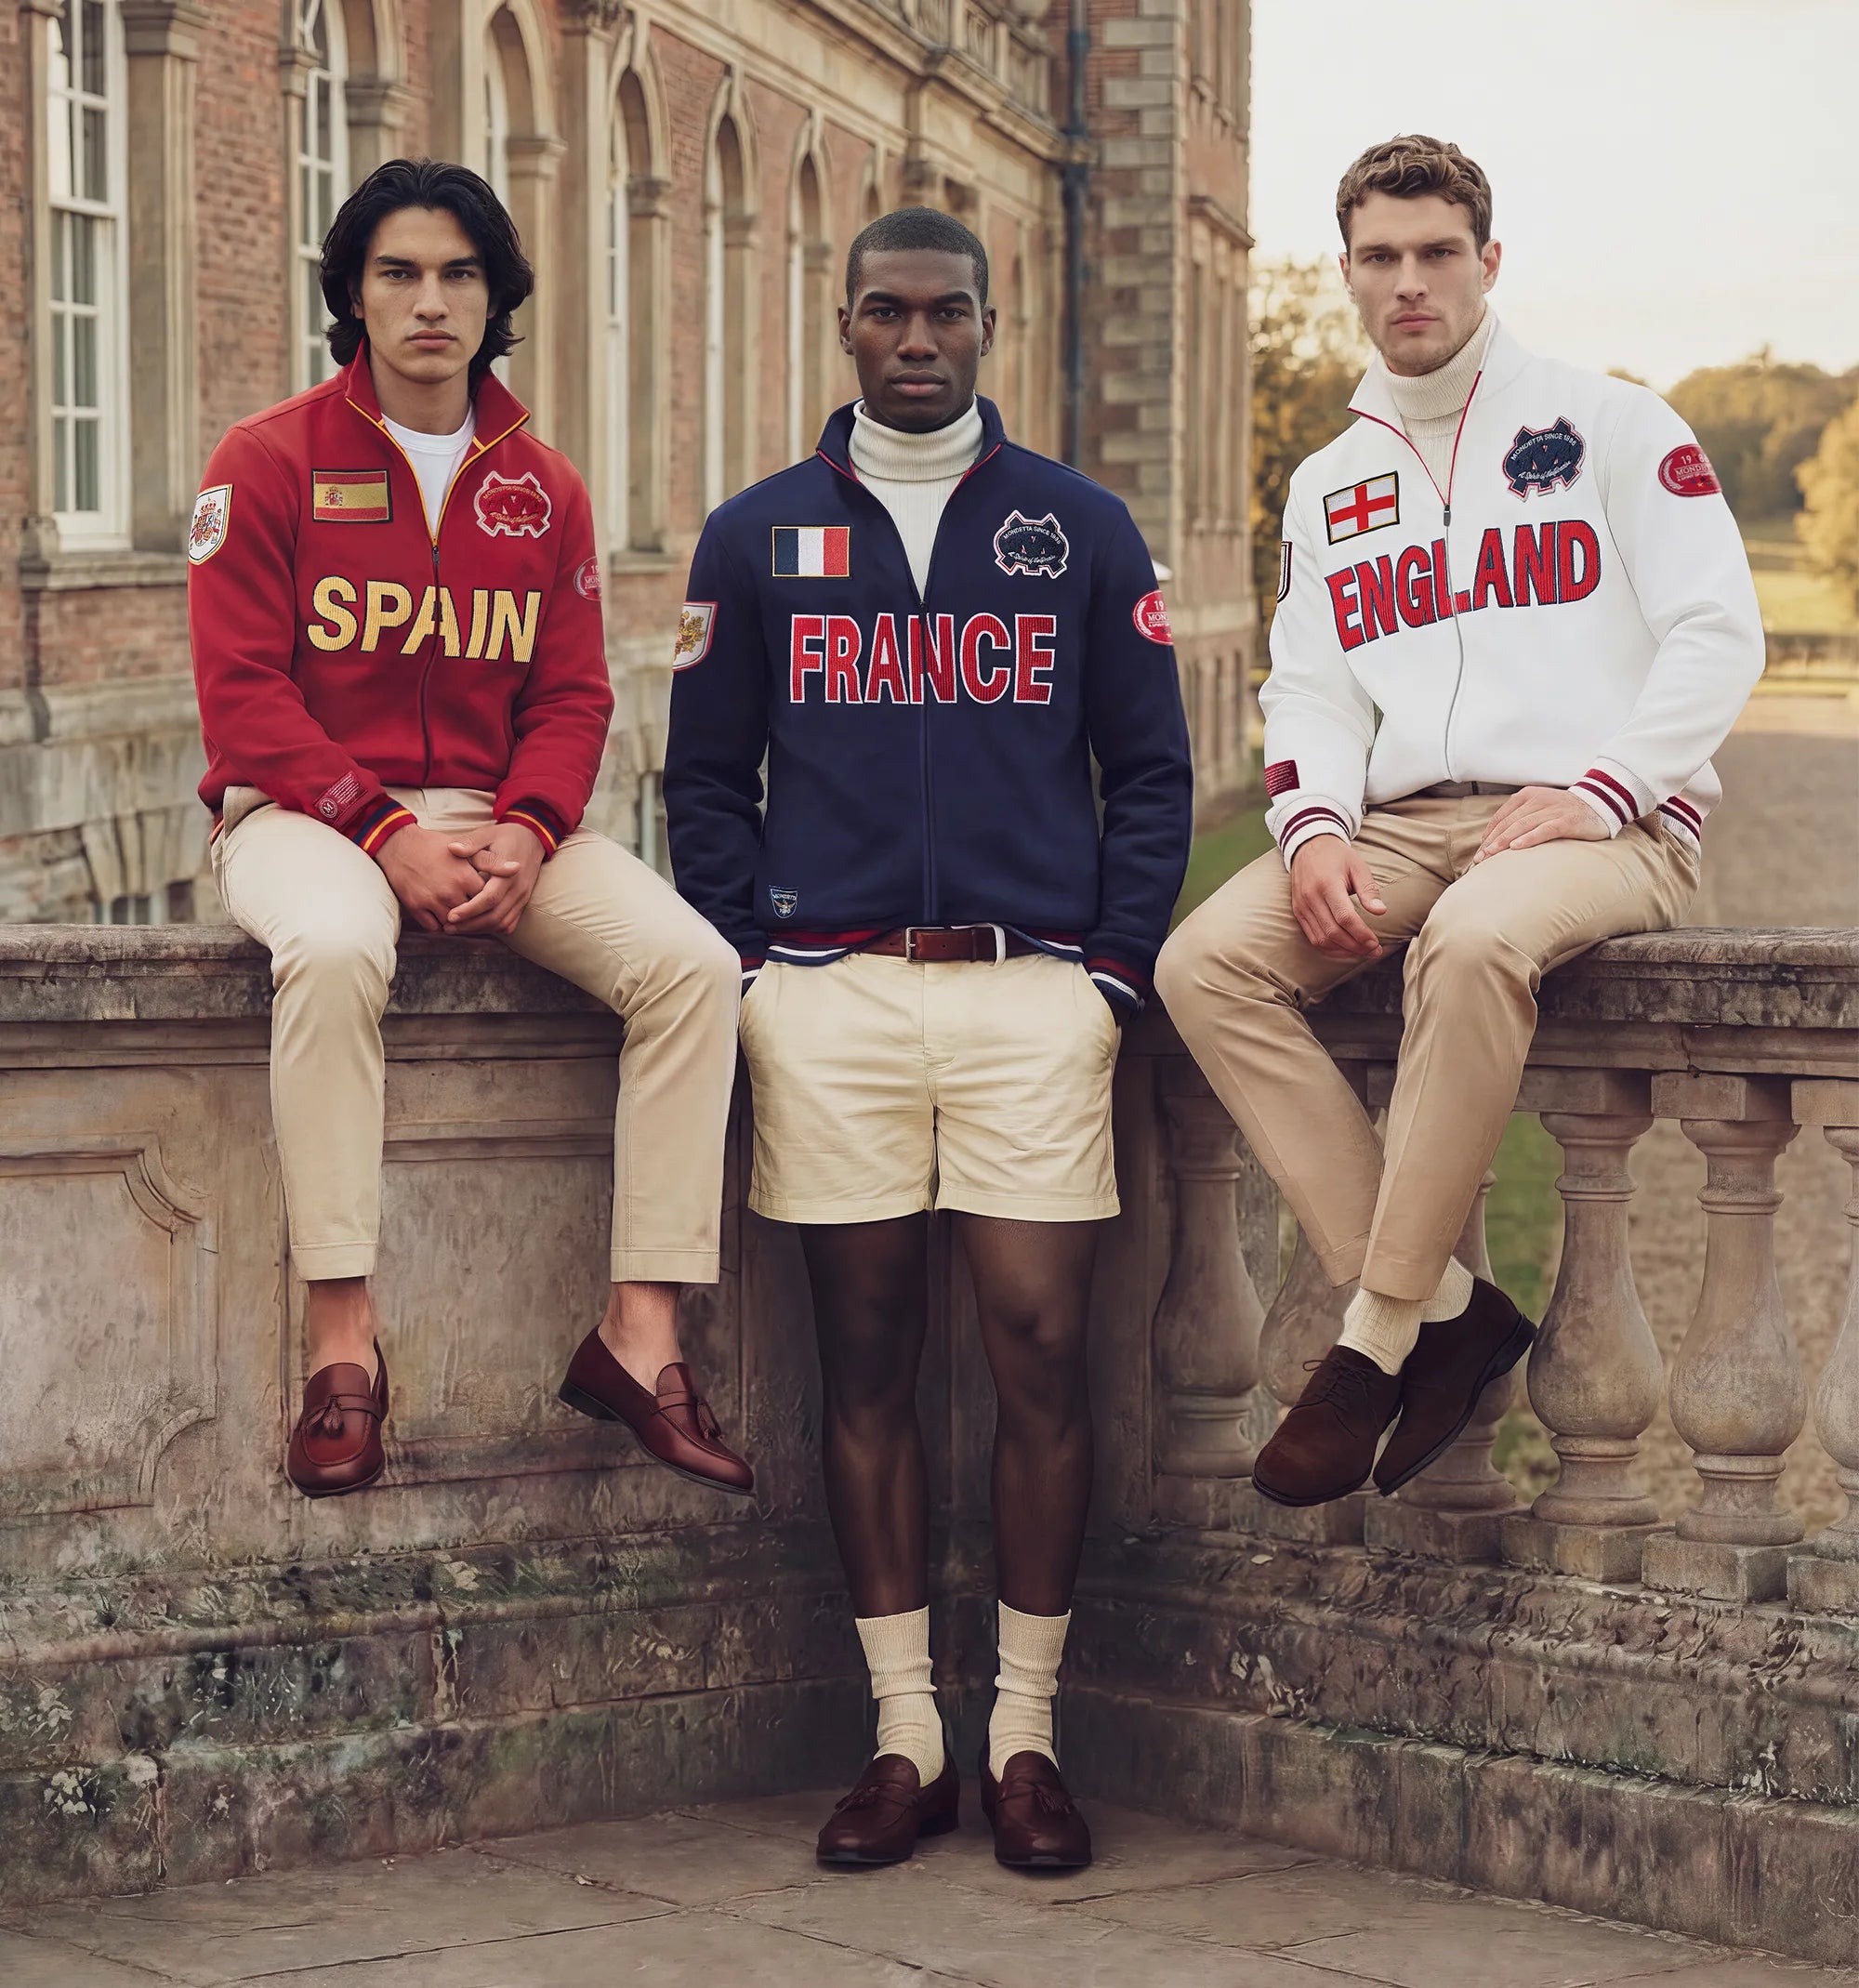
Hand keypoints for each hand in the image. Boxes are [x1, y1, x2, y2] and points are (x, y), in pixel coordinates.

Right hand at [376, 826, 489, 933]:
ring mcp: (431, 901)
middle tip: (475, 911)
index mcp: (464, 877)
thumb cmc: (436, 846)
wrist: (400, 846)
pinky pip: (433, 927)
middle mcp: (449, 892)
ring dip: (458, 922)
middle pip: (471, 915)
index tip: (486, 897)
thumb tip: (518, 869)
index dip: (488, 901)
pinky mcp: (415, 907)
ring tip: (460, 914)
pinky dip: (440, 925)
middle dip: (474, 914)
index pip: (486, 901)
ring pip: (453, 924)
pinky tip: (443, 915)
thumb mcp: (466, 850)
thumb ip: (493, 862)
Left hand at [441, 821, 544, 935]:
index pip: (490, 898)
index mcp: (509, 872)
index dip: (470, 910)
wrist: (533, 838)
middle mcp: (518, 889)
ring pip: (501, 923)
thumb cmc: (506, 836)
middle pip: (495, 916)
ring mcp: (522, 897)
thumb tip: (452, 848)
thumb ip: (471, 842)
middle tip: (448, 927)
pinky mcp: (523, 902)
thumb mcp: (487, 833)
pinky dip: (492, 928)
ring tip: (457, 929)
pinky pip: (509, 923)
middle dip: (470, 925)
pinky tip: (475, 926)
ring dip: (479, 929)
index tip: (451, 915)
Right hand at [1289, 836, 1386, 959]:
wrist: (1308, 847)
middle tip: (1374, 950)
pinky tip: (1345, 948)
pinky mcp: (1298, 912)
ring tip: (1362, 951)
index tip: (1375, 943)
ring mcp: (1302, 906)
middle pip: (1333, 932)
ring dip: (1343, 950)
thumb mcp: (1358, 867)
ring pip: (1321, 939)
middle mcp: (1311, 897)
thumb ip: (1369, 890)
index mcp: (1327, 884)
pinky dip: (1329, 947)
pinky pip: (1312, 937)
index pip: (1344, 917)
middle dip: (1356, 946)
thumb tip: (1381, 911)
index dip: (1361, 934)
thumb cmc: (1337, 857)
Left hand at [1472, 786, 1609, 862]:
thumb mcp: (1539, 810)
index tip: (1479, 852)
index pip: (1501, 817)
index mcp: (1527, 796)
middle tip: (1479, 860)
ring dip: (1503, 843)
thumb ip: (1520, 819)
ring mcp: (1552, 810)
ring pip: (1521, 826)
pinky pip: (1544, 830)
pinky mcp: (1566, 821)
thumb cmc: (1565, 813)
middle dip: (1491, 843)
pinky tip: (1516, 848)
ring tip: (1490, 857)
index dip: (1488, 836)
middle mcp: (1537, 800)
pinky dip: (1528, 839)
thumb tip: (1496, 840)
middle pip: (1508, 823)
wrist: (1600, 805)